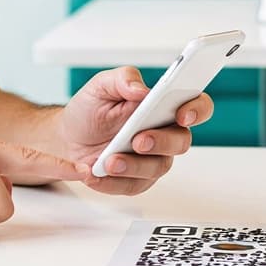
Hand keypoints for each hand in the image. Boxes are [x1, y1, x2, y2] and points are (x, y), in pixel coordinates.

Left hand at [56, 66, 214, 195]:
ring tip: (107, 161)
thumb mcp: (101, 86)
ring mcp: (154, 158)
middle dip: (161, 142)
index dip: (197, 110)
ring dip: (133, 166)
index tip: (182, 114)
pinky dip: (113, 182)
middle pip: (181, 141)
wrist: (68, 137)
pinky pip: (134, 186)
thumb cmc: (91, 110)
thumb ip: (123, 79)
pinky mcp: (138, 180)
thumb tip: (141, 88)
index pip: (197, 105)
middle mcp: (165, 132)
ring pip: (158, 167)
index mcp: (164, 105)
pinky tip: (96, 174)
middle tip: (138, 140)